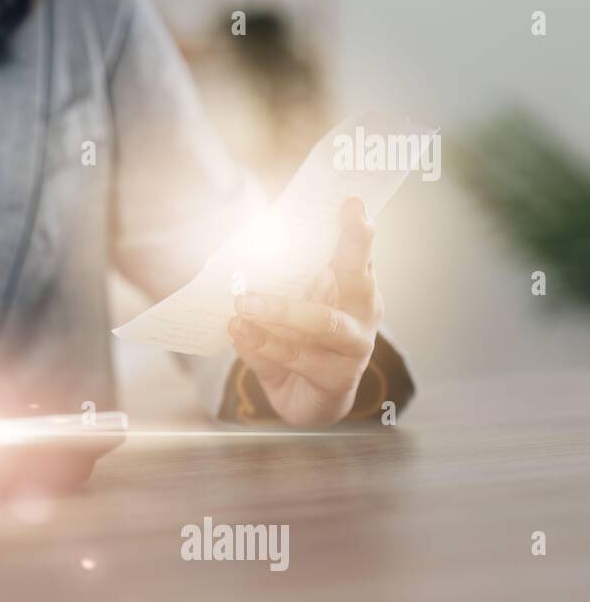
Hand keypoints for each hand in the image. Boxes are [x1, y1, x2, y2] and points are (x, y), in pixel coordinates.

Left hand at [227, 197, 382, 425]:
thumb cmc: (295, 341)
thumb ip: (270, 285)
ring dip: (281, 310)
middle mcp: (362, 312)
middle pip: (358, 277)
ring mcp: (355, 347)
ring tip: (243, 302)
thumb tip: (240, 264)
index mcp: (351, 287)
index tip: (352, 202)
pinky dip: (263, 343)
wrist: (303, 400)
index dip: (356, 229)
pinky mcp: (338, 378)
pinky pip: (297, 357)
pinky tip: (238, 329)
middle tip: (343, 222)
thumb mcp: (283, 307)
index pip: (355, 253)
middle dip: (353, 247)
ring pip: (323, 322)